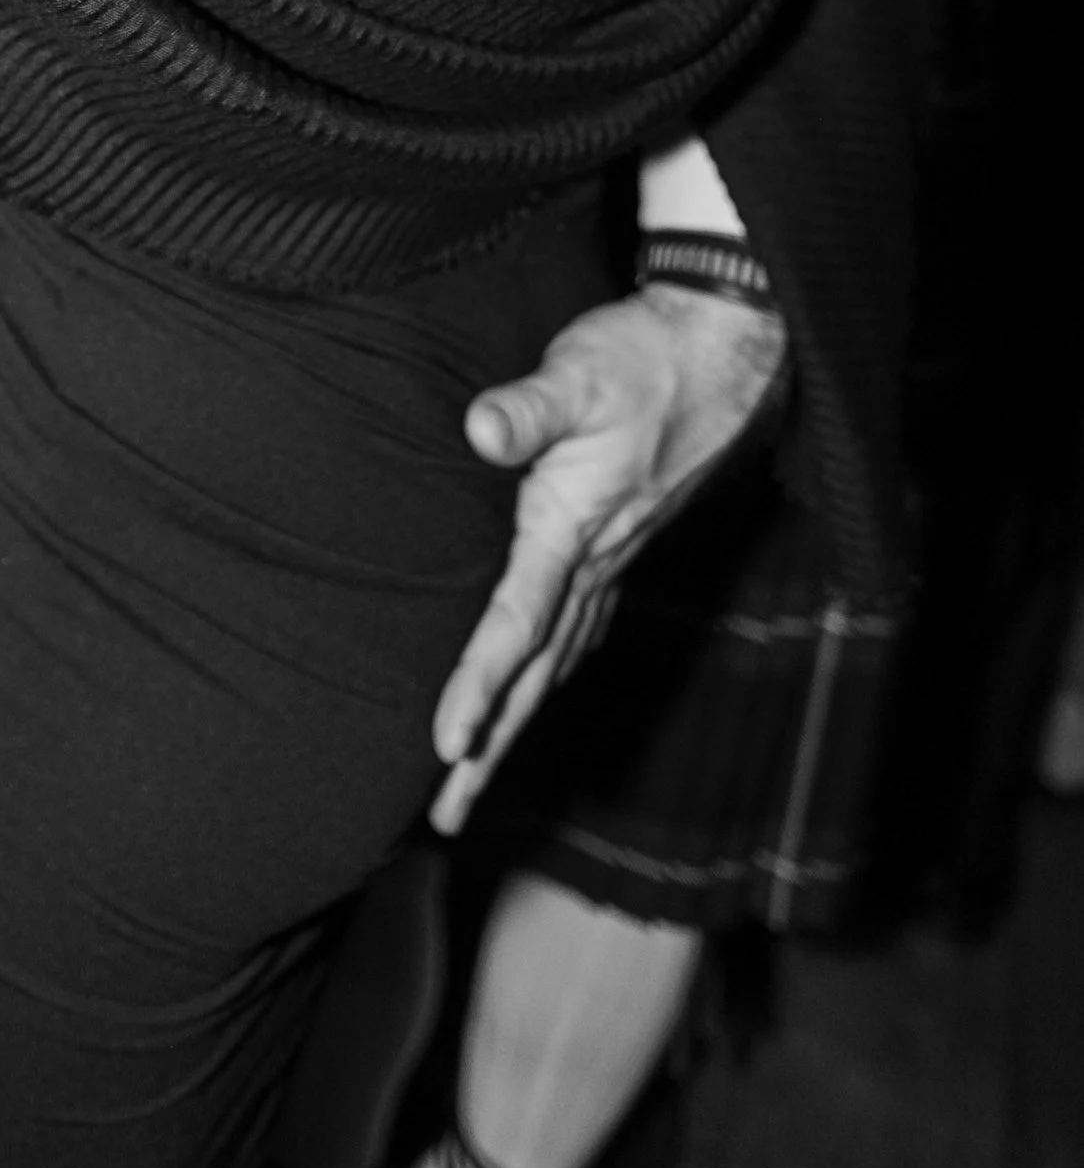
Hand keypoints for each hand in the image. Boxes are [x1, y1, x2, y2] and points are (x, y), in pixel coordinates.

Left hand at [428, 282, 789, 833]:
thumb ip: (527, 407)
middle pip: (533, 674)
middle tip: (443, 817)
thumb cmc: (642, 358)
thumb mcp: (578, 371)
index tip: (445, 747)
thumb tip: (477, 428)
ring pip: (556, 663)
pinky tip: (538, 690)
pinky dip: (550, 676)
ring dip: (515, 723)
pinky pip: (579, 633)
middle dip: (490, 749)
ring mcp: (615, 560)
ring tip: (472, 777)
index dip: (480, 686)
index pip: (516, 625)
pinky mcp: (623, 544)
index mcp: (574, 530)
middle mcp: (596, 562)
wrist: (725, 350)